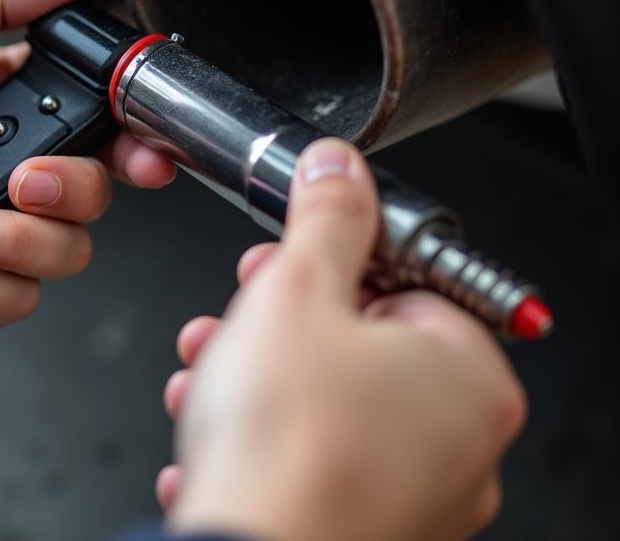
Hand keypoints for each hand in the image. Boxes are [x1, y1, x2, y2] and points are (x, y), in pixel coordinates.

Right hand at [159, 138, 526, 540]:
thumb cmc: (285, 441)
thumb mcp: (296, 287)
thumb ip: (326, 216)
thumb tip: (339, 167)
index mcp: (466, 376)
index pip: (404, 282)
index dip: (328, 262)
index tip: (283, 264)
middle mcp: (460, 444)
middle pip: (359, 344)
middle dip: (276, 322)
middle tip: (237, 314)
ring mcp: (417, 498)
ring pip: (328, 405)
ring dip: (256, 378)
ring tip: (204, 374)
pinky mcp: (368, 531)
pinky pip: (312, 464)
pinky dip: (264, 442)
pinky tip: (214, 436)